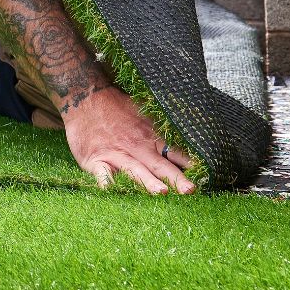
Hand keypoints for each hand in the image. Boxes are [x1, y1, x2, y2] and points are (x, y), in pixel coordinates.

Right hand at [64, 86, 194, 193]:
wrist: (84, 96)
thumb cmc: (115, 106)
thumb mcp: (144, 111)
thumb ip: (162, 126)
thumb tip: (191, 131)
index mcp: (150, 137)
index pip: (175, 154)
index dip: (190, 166)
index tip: (206, 177)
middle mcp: (136, 147)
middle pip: (159, 165)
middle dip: (176, 179)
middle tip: (190, 191)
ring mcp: (116, 154)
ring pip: (134, 170)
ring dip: (147, 181)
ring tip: (160, 192)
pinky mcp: (96, 160)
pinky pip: (103, 173)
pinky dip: (107, 182)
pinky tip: (111, 191)